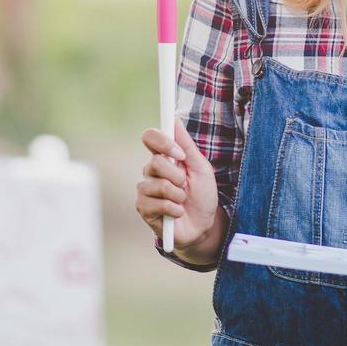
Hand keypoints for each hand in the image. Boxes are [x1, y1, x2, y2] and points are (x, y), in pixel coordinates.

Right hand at [135, 116, 218, 252]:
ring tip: (182, 201)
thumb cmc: (202, 196)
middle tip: (186, 185)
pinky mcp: (143, 208)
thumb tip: (175, 119)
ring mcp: (145, 190)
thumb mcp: (201, 168)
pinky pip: (157, 203)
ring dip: (178, 195)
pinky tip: (177, 213)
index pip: (150, 137)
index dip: (162, 142)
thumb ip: (187, 146)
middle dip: (177, 176)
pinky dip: (174, 209)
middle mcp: (150, 171)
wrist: (203, 226)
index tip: (180, 154)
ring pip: (157, 184)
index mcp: (164, 157)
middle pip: (155, 162)